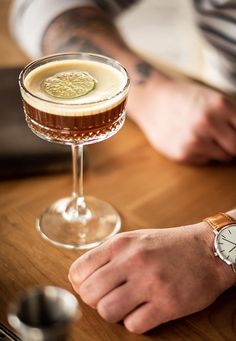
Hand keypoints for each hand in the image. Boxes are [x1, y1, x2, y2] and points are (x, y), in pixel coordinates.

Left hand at [69, 222, 234, 333]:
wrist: (208, 250)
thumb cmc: (169, 245)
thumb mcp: (134, 239)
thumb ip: (108, 255)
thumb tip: (82, 277)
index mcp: (120, 244)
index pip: (78, 270)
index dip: (80, 284)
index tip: (90, 286)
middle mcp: (132, 261)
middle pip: (89, 293)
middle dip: (94, 301)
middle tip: (109, 297)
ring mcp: (150, 282)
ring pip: (107, 311)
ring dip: (113, 313)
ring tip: (126, 305)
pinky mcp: (167, 303)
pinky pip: (134, 325)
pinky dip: (135, 322)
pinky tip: (144, 310)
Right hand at [128, 77, 235, 163]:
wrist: (153, 101)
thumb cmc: (184, 99)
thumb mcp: (212, 99)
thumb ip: (230, 118)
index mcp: (220, 105)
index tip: (232, 135)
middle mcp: (208, 123)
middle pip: (235, 148)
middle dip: (232, 145)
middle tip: (223, 140)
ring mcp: (195, 140)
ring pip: (222, 156)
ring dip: (217, 149)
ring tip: (202, 136)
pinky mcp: (183, 154)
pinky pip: (204, 160)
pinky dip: (201, 154)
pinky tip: (188, 140)